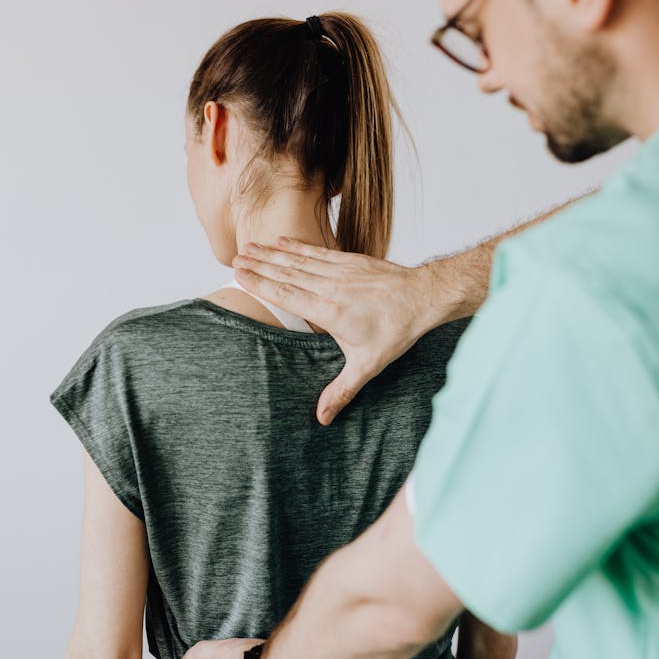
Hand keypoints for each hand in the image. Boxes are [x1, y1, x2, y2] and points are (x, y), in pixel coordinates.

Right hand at [231, 238, 427, 423]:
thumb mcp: (368, 365)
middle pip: (286, 274)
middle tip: (235, 259)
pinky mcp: (351, 261)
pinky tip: (283, 241)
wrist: (424, 298)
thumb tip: (322, 417)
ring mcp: (341, 271)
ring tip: (250, 247)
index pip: (286, 295)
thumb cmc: (396, 330)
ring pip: (299, 260)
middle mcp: (331, 287)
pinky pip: (318, 252)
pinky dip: (299, 246)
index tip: (239, 275)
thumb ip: (342, 390)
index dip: (260, 284)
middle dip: (259, 265)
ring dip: (273, 253)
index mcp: (330, 312)